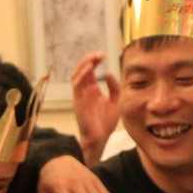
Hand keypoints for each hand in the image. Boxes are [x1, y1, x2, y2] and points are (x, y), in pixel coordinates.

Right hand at [71, 50, 120, 165]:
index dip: (95, 60)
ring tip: (94, 58)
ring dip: (84, 64)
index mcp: (92, 90)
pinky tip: (90, 68)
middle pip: (82, 69)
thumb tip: (109, 74)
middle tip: (100, 54)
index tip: (104, 54)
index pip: (90, 70)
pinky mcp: (78, 100)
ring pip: (77, 74)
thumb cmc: (106, 123)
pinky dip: (81, 74)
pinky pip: (76, 84)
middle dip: (90, 59)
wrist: (99, 138)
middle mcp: (85, 90)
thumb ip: (114, 88)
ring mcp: (80, 95)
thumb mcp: (115, 102)